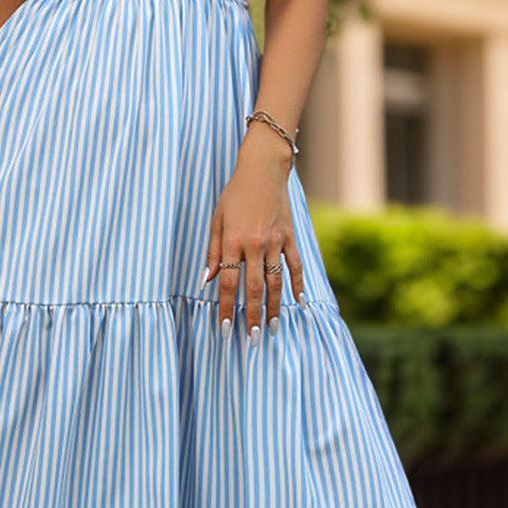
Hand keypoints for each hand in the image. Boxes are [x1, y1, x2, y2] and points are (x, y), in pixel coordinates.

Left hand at [202, 121, 304, 342]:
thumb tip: (207, 280)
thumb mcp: (217, 219)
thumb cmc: (235, 194)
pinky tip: (300, 303)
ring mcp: (276, 241)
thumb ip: (213, 251)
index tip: (224, 328)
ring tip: (273, 328)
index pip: (228, 282)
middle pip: (254, 288)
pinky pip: (294, 265)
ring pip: (276, 281)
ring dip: (275, 307)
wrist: (263, 169)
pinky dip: (298, 284)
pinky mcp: (290, 236)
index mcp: (234, 241)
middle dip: (253, 315)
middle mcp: (255, 244)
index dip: (226, 307)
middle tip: (253, 338)